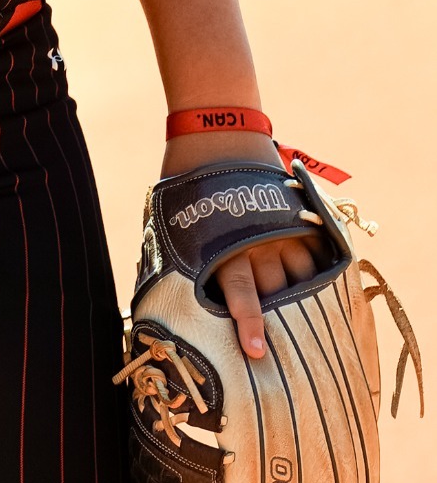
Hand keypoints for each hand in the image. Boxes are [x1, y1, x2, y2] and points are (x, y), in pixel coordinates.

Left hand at [161, 130, 326, 360]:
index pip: (239, 292)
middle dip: (282, 320)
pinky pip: (316, 254)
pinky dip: (320, 273)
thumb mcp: (174, 221)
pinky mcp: (297, 216)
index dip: (248, 323)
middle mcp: (256, 240)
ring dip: (304, 299)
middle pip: (277, 292)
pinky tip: (323, 291)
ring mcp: (281, 228)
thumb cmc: (187, 182)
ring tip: (310, 325)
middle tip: (291, 351)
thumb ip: (178, 259)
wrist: (216, 130)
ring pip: (302, 276)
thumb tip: (159, 296)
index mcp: (223, 244)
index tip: (255, 351)